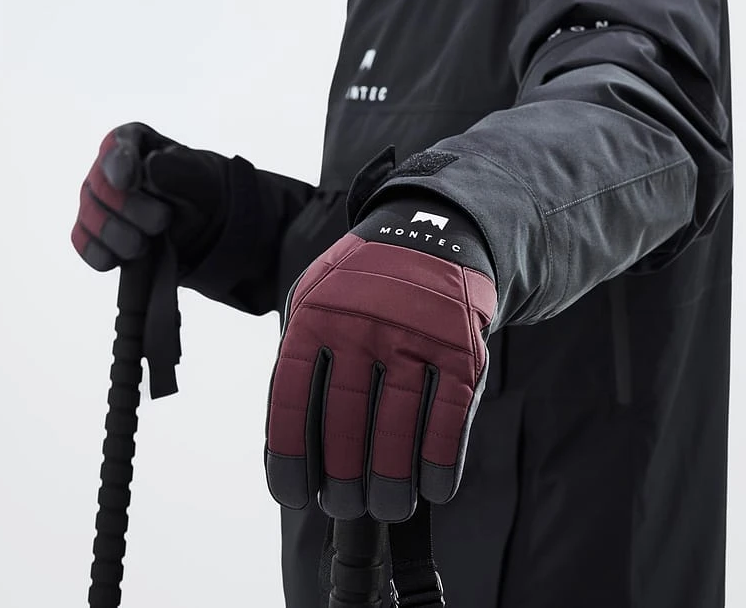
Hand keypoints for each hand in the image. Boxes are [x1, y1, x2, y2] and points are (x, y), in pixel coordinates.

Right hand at [71, 122, 227, 272]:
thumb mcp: (200, 177)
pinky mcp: (90, 232)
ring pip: (90, 217)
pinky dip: (98, 254)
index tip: (128, 182)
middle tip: (161, 222)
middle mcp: (106, 169)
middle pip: (102, 187)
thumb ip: (178, 169)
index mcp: (133, 142)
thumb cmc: (197, 190)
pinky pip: (82, 242)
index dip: (119, 163)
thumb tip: (150, 165)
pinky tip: (116, 261)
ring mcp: (94, 201)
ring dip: (117, 234)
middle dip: (130, 208)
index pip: (116, 145)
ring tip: (143, 246)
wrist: (200, 224)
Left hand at [263, 195, 497, 522]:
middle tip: (344, 507)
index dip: (290, 456)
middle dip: (342, 480)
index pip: (291, 398)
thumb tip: (284, 447)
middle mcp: (362, 324)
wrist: (429, 238)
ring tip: (387, 506)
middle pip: (345, 423)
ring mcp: (415, 335)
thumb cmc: (359, 284)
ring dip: (391, 482)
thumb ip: (295, 359)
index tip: (294, 496)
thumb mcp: (312, 299)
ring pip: (398, 429)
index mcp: (315, 314)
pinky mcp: (461, 348)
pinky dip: (441, 461)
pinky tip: (433, 488)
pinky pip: (449, 418)